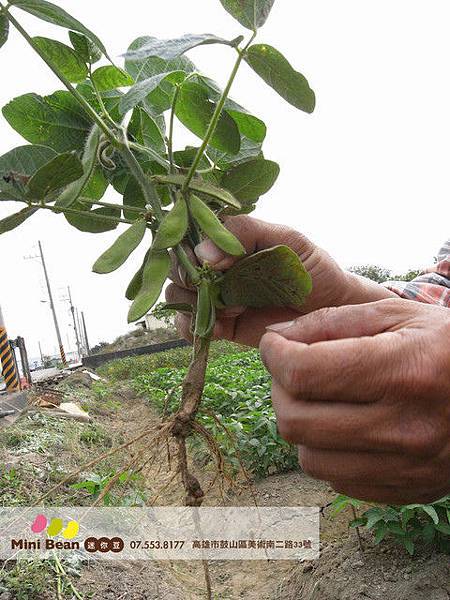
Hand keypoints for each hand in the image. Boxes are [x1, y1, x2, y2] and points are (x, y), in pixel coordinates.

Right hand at [166, 215, 395, 346]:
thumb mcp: (286, 240)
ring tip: (229, 308)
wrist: (330, 310)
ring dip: (192, 302)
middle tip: (213, 285)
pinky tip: (217, 327)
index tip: (203, 259)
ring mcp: (217, 295)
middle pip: (178, 266)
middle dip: (187, 276)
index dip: (187, 246)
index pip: (191, 234)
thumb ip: (247, 233)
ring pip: (178, 295)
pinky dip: (193, 327)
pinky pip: (190, 325)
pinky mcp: (221, 323)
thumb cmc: (311, 269)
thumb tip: (203, 252)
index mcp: (230, 239)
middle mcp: (217, 265)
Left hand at [260, 298, 449, 503]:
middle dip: (280, 389)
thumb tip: (276, 337)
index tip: (274, 344)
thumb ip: (331, 321)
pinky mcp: (407, 490)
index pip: (305, 373)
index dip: (275, 355)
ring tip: (319, 398)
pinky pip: (336, 480)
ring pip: (309, 458)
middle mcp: (405, 427)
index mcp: (403, 372)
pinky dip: (327, 451)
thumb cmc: (445, 346)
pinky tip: (345, 425)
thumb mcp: (396, 315)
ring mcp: (407, 467)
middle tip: (293, 369)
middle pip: (297, 421)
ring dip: (301, 423)